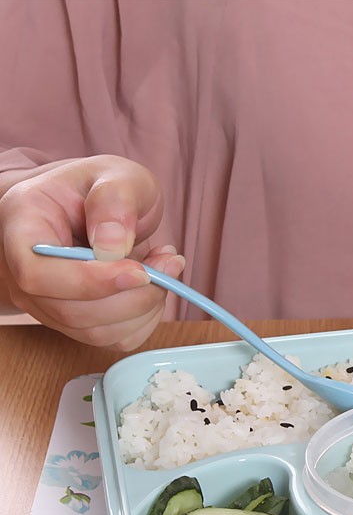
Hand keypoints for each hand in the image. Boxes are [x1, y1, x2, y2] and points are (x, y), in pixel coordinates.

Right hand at [0, 154, 184, 349]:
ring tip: (163, 266)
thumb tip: (112, 244)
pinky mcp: (80, 324)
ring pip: (98, 332)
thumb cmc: (98, 191)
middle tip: (168, 261)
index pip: (38, 274)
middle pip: (72, 312)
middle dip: (133, 296)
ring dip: (146, 305)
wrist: (94, 210)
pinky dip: (148, 318)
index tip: (138, 271)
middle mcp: (27, 274)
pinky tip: (153, 287)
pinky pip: (117, 339)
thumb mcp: (115, 175)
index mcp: (22, 227)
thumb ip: (114, 200)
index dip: (89, 282)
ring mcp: (50, 305)